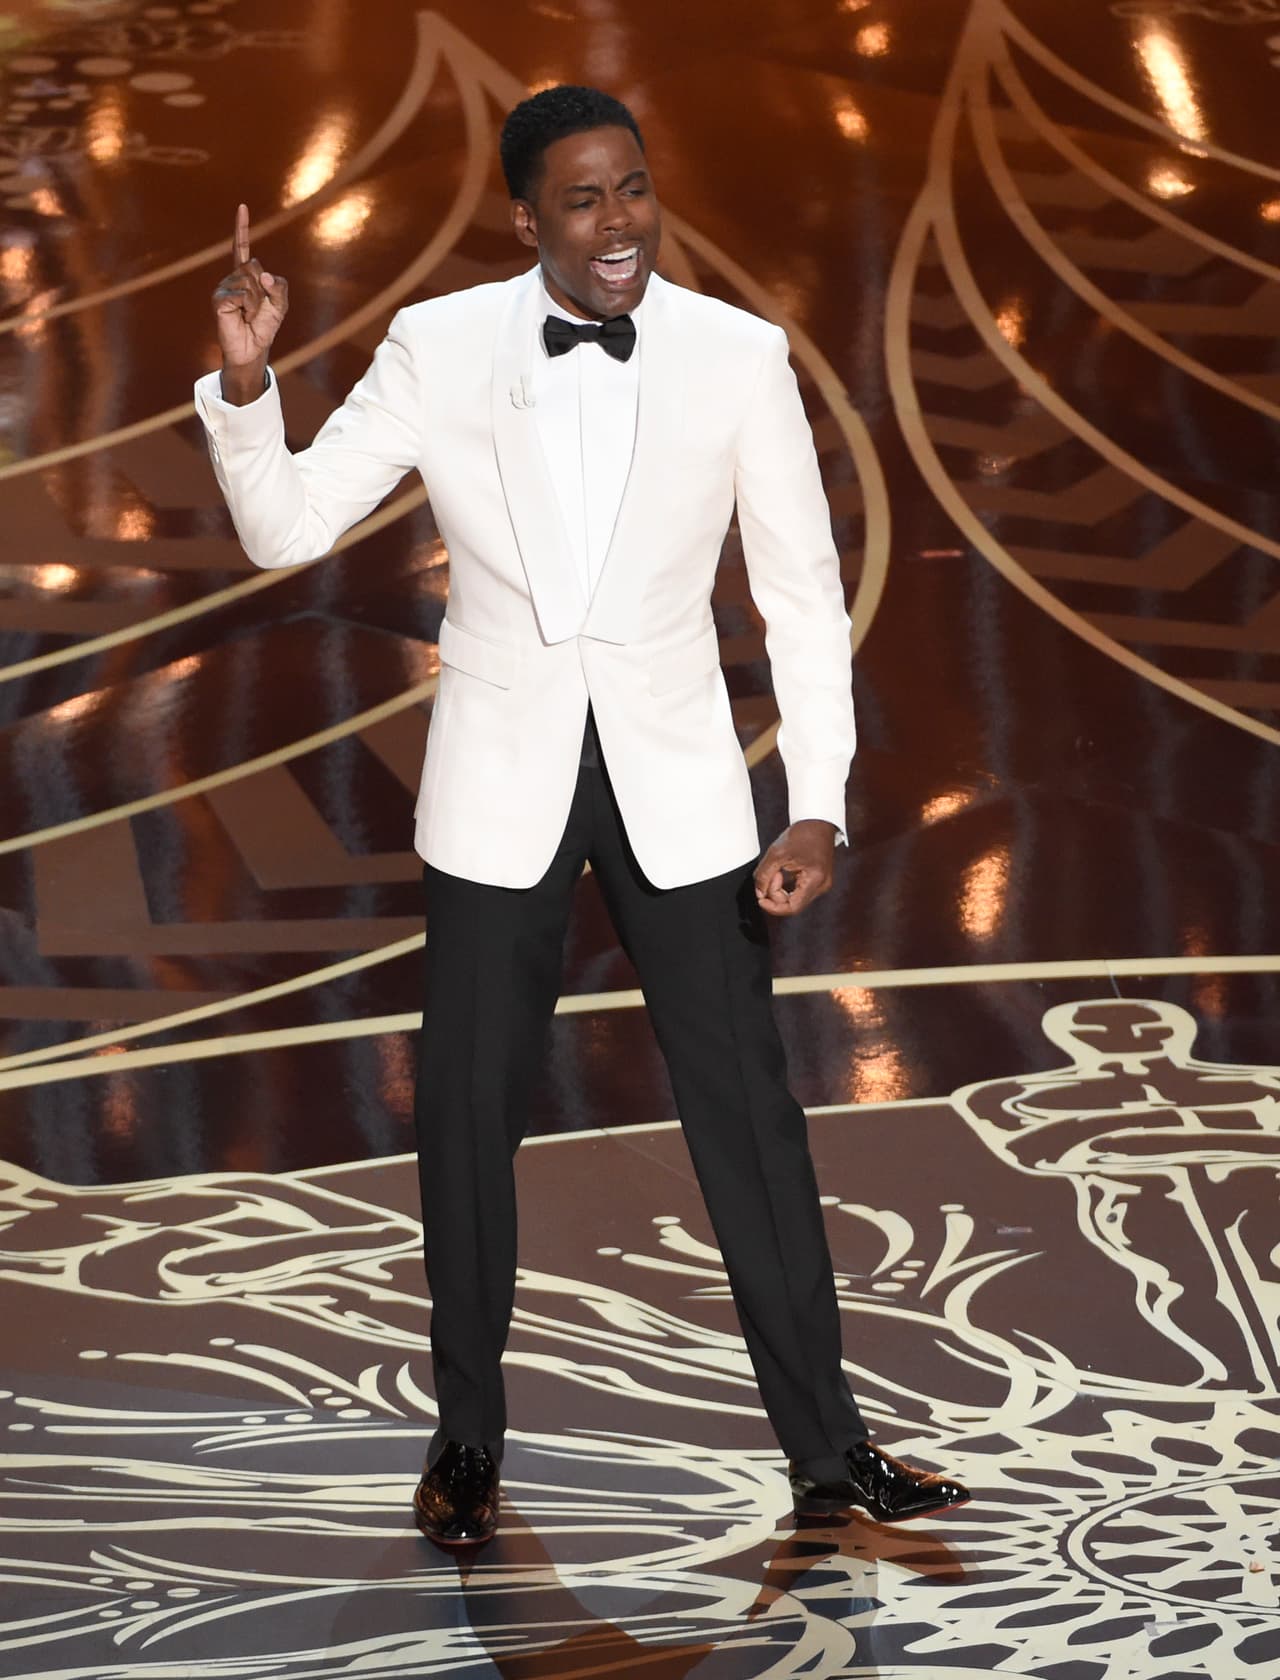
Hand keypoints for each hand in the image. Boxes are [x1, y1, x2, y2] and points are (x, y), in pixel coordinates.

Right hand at [212, 203, 288, 401]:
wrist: (253, 349)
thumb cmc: (264, 326)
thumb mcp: (280, 305)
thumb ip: (279, 287)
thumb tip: (263, 274)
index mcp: (245, 275)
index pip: (241, 248)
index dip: (241, 228)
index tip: (242, 207)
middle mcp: (232, 278)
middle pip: (254, 266)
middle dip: (264, 288)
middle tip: (258, 308)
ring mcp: (223, 288)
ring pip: (250, 282)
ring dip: (257, 302)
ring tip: (249, 314)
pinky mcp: (218, 300)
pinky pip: (241, 294)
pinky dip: (248, 307)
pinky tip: (242, 317)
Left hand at [754, 820, 837, 917]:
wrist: (817, 821)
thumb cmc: (803, 833)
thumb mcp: (777, 853)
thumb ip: (764, 874)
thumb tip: (759, 891)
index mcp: (815, 880)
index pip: (793, 907)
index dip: (773, 907)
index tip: (761, 899)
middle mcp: (821, 885)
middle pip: (792, 904)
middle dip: (775, 893)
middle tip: (770, 874)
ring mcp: (820, 883)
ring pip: (794, 897)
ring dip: (780, 888)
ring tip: (777, 870)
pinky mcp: (816, 879)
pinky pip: (797, 890)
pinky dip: (785, 885)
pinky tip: (781, 872)